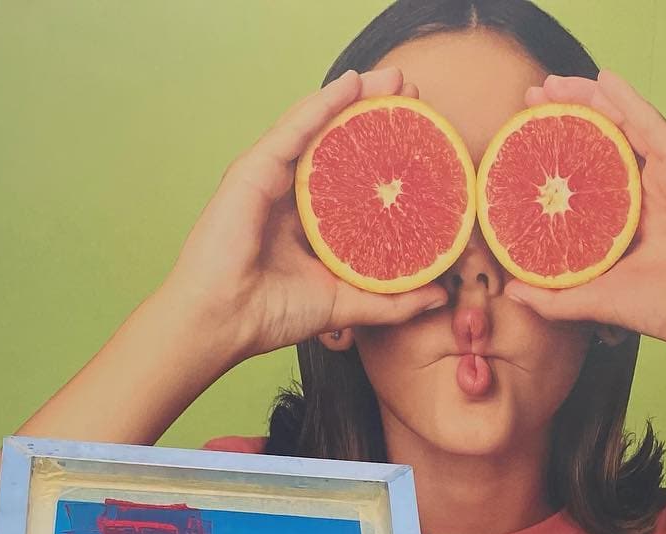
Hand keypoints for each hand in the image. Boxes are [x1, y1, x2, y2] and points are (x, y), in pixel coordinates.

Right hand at [165, 67, 447, 363]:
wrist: (224, 322)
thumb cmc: (271, 315)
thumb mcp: (345, 305)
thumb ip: (391, 300)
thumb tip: (441, 295)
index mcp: (307, 217)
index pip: (351, 172)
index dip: (384, 150)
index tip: (423, 136)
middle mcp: (288, 190)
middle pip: (336, 140)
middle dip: (376, 112)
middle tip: (415, 95)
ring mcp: (269, 176)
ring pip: (318, 124)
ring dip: (356, 97)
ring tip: (394, 79)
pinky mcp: (253, 170)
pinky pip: (294, 129)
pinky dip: (323, 105)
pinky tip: (352, 85)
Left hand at [505, 71, 665, 359]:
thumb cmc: (660, 307)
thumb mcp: (593, 300)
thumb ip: (552, 297)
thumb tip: (509, 291)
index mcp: (621, 217)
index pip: (582, 172)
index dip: (553, 151)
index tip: (521, 137)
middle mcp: (641, 190)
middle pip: (598, 139)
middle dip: (564, 115)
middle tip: (530, 99)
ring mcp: (663, 174)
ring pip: (621, 124)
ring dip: (588, 99)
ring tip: (553, 84)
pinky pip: (651, 123)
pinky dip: (628, 100)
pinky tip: (605, 80)